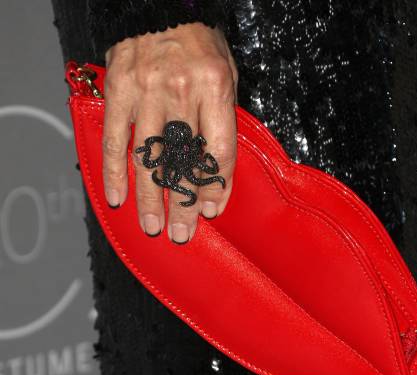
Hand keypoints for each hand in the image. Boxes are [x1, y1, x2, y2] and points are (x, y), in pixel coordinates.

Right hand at [103, 24, 237, 242]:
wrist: (157, 5)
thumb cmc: (198, 42)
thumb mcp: (225, 74)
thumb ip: (222, 119)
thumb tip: (216, 173)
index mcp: (213, 87)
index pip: (218, 150)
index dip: (216, 186)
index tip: (211, 211)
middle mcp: (179, 92)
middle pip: (182, 162)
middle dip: (182, 204)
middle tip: (180, 234)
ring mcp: (145, 92)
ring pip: (148, 158)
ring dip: (149, 198)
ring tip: (152, 227)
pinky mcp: (118, 92)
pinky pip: (115, 140)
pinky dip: (115, 172)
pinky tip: (117, 198)